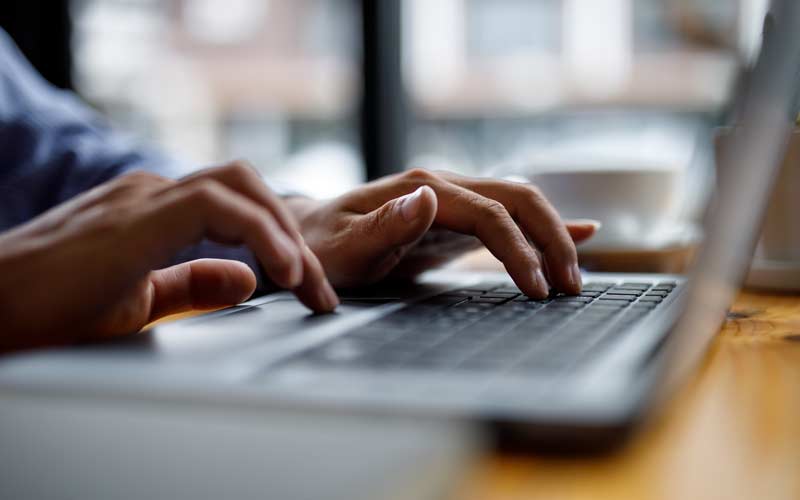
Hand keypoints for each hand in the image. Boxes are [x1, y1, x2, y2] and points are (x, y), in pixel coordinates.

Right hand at [0, 162, 338, 352]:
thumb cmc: (49, 309)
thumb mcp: (138, 301)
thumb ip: (191, 285)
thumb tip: (246, 279)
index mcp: (156, 210)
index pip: (241, 205)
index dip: (284, 242)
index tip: (311, 290)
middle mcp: (153, 194)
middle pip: (249, 187)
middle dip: (296, 235)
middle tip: (321, 291)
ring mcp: (143, 198)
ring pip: (240, 185)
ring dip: (287, 233)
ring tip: (309, 282)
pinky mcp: (134, 217)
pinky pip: (216, 205)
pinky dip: (261, 233)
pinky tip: (282, 272)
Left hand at [287, 169, 597, 297]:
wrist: (310, 236)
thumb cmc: (321, 248)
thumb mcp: (342, 246)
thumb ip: (384, 225)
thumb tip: (431, 197)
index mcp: (421, 189)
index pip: (489, 214)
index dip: (518, 250)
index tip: (535, 289)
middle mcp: (444, 186)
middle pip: (518, 199)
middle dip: (551, 240)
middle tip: (570, 286)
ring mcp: (453, 199)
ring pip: (520, 205)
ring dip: (553, 237)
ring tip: (573, 277)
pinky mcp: (457, 218)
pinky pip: (508, 216)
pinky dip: (544, 226)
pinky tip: (581, 232)